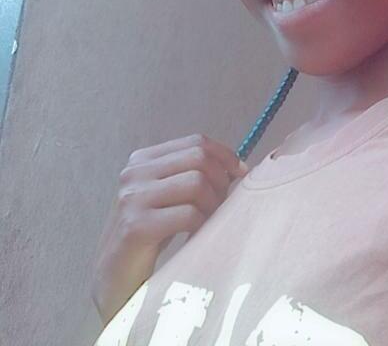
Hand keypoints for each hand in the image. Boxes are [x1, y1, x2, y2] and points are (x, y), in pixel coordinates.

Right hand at [91, 133, 248, 324]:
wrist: (113, 280)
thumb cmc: (148, 239)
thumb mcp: (169, 198)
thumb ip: (192, 177)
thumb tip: (236, 168)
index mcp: (143, 160)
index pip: (196, 142)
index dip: (224, 155)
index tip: (240, 173)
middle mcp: (135, 172)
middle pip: (198, 158)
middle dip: (220, 181)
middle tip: (222, 205)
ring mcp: (133, 198)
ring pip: (196, 183)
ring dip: (212, 205)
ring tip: (208, 223)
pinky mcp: (136, 226)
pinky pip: (188, 214)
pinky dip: (202, 225)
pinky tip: (197, 238)